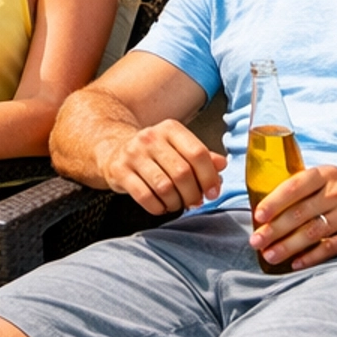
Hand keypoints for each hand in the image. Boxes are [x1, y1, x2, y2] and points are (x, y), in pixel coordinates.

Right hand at [101, 119, 226, 215]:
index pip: (198, 153)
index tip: (213, 191)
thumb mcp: (178, 147)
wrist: (114, 149)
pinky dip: (158, 207)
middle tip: (194, 201)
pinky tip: (161, 206)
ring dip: (176, 202)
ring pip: (164, 187)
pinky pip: (145, 197)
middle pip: (182, 173)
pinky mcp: (119, 171)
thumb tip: (222, 165)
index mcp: (170, 129)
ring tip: (177, 204)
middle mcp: (150, 138)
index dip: (209, 177)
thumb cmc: (154, 152)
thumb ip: (202, 156)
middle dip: (193, 194)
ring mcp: (133, 154)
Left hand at [252, 162, 336, 266]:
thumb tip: (266, 205)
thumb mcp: (331, 178)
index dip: (275, 201)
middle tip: (256, 241)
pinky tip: (296, 264)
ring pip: (313, 232)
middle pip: (300, 213)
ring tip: (270, 255)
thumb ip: (305, 187)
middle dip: (274, 229)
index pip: (295, 185)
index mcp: (327, 174)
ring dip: (288, 246)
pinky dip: (312, 257)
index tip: (258, 215)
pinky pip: (332, 247)